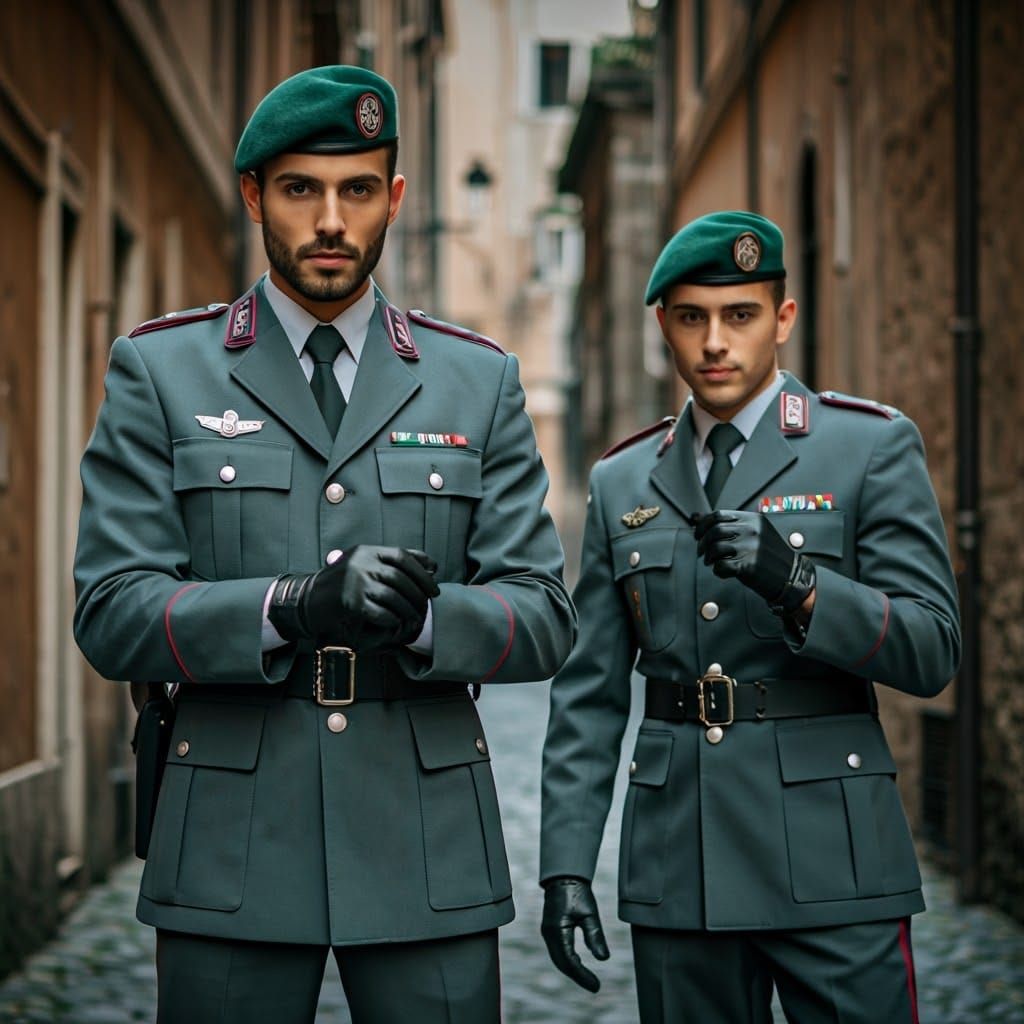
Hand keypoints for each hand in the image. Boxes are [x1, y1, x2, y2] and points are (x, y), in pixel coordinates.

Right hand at [269, 546, 439, 650]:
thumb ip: (393, 563)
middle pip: (400, 577)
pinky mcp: (350, 602)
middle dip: (419, 593)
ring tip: (414, 618)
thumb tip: (431, 566)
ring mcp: (354, 582)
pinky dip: (392, 619)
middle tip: (427, 605)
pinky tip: (395, 623)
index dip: (422, 571)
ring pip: (393, 596)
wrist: (307, 600)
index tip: (434, 587)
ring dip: (407, 609)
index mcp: (366, 550)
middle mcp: (360, 562)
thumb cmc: (342, 584)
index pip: (402, 556)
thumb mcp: (364, 564)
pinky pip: (380, 612)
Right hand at [541, 876, 608, 992]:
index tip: (596, 986)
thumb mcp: (590, 913)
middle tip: (595, 986)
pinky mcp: (550, 929)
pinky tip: (578, 963)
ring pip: (558, 959)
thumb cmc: (577, 891)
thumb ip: (595, 935)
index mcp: (558, 930)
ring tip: (588, 978)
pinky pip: (557, 951)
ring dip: (571, 970)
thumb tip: (603, 959)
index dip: (582, 976)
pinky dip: (567, 960)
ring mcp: (547, 932)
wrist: (563, 875)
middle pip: (561, 963)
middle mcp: (549, 934)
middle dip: (577, 976)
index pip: (569, 961)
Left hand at [694, 510, 815, 615]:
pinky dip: (717, 571)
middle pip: (714, 531)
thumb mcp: (754, 533)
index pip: (718, 515)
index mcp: (753, 520)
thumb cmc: (769, 555)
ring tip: (712, 563)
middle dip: (703, 543)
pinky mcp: (749, 566)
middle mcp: (752, 531)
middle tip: (702, 553)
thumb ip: (729, 525)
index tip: (698, 535)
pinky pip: (721, 566)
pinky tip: (723, 572)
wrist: (791, 576)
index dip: (703, 525)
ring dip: (708, 558)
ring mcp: (751, 548)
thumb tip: (696, 517)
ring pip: (715, 548)